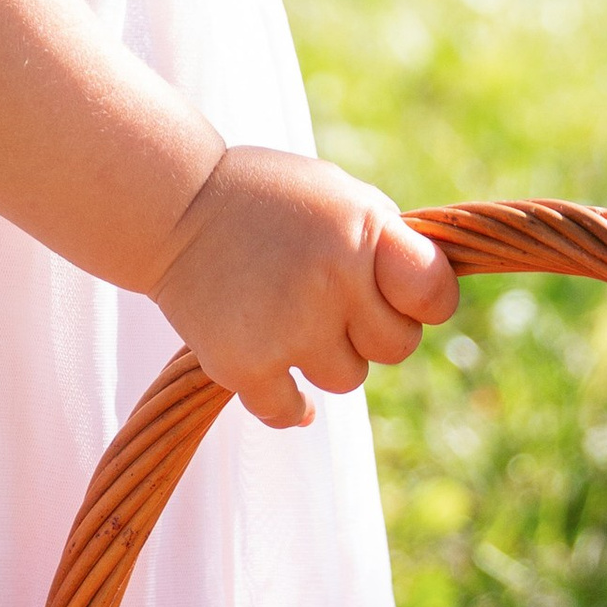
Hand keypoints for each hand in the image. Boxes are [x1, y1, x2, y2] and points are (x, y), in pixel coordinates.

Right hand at [151, 146, 456, 429]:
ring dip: (324, 358)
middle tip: (330, 305)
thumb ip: (386, 242)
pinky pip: (290, 411)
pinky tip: (282, 384)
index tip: (397, 297)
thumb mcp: (339, 194)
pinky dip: (289, 405)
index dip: (422, 302)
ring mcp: (289, 326)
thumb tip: (428, 298)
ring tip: (288, 321)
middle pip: (394, 347)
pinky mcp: (244, 363)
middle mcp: (333, 279)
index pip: (434, 294)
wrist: (172, 205)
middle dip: (369, 330)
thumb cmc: (267, 197)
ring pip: (346, 379)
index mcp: (364, 230)